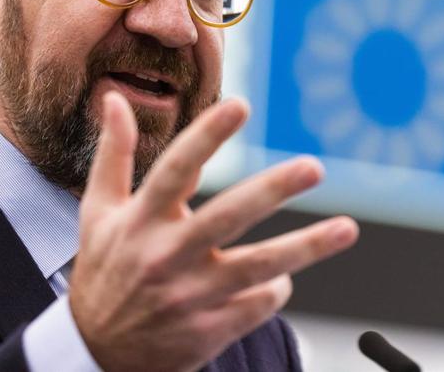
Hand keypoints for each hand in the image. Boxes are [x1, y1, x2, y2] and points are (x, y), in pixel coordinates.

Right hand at [68, 92, 358, 371]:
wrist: (96, 354)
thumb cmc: (105, 270)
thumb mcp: (98, 212)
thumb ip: (113, 153)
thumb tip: (116, 98)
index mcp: (140, 220)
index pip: (176, 169)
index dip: (208, 136)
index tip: (240, 105)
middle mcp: (166, 256)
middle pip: (228, 217)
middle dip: (273, 190)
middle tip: (314, 167)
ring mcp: (189, 297)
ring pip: (257, 268)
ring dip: (306, 248)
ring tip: (347, 229)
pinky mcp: (207, 331)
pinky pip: (258, 304)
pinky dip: (277, 288)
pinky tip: (282, 277)